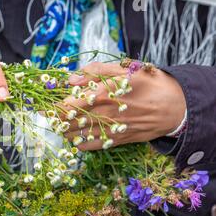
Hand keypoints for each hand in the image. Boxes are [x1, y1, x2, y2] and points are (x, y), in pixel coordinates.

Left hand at [58, 62, 185, 150]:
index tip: (41, 103)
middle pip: (66, 122)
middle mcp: (104, 114)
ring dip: (63, 129)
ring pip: (74, 135)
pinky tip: (76, 133)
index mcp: (104, 93)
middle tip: (46, 111)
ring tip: (60, 120)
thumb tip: (70, 78)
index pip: (67, 105)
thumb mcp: (124, 68)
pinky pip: (88, 147)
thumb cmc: (148, 84)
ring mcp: (108, 130)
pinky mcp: (115, 141)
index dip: (51, 106)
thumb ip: (95, 71)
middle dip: (53, 117)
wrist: (174, 107)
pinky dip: (77, 141)